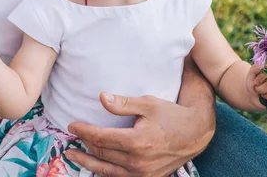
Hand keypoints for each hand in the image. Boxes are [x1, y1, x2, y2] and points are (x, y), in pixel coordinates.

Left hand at [65, 93, 212, 176]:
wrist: (196, 132)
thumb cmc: (171, 114)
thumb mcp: (148, 103)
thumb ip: (123, 103)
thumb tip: (102, 98)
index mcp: (137, 142)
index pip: (101, 138)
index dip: (83, 131)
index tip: (71, 125)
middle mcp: (138, 161)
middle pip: (102, 154)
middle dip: (84, 145)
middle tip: (70, 139)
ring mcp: (144, 173)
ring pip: (108, 171)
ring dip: (89, 163)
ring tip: (74, 156)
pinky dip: (106, 173)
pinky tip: (97, 167)